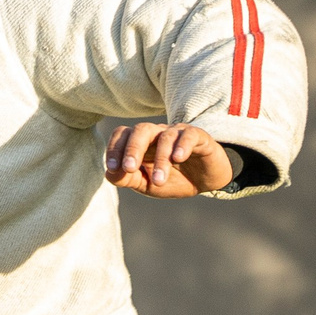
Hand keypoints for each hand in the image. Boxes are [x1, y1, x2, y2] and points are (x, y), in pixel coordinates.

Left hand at [105, 123, 233, 197]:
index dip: (114, 148)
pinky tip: (178, 159)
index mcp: (141, 143)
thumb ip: (128, 179)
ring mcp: (178, 133)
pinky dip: (182, 146)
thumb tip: (110, 173)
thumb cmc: (173, 180)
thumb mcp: (147, 184)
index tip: (113, 167)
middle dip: (132, 149)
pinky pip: (189, 135)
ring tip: (159, 181)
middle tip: (129, 168)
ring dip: (160, 159)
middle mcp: (157, 134)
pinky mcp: (199, 137)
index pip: (122, 134)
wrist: (206, 182)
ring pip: (165, 137)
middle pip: (141, 129)